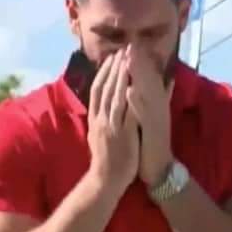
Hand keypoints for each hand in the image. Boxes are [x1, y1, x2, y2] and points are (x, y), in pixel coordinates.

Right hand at [86, 51, 139, 193]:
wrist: (105, 181)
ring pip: (115, 97)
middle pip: (105, 88)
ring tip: (128, 61)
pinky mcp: (122, 135)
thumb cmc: (106, 159)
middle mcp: (101, 119)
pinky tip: (135, 87)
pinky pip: (127, 114)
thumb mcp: (98, 135)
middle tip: (122, 50)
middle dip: (114, 68)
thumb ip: (100, 119)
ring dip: (121, 78)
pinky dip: (130, 100)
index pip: (97, 90)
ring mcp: (111, 127)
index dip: (104, 72)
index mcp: (95, 118)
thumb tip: (100, 105)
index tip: (112, 57)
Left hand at [125, 45, 174, 187]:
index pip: (148, 79)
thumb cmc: (153, 142)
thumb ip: (162, 97)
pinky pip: (143, 115)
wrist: (159, 167)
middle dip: (139, 63)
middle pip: (148, 82)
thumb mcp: (155, 117)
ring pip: (147, 94)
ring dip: (139, 76)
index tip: (131, 45)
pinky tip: (130, 91)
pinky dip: (137, 103)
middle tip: (131, 44)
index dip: (140, 62)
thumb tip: (168, 80)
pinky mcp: (153, 131)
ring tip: (129, 60)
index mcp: (155, 105)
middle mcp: (157, 109)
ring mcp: (156, 119)